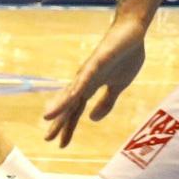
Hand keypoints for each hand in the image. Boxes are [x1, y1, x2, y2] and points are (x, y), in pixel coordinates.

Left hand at [42, 18, 147, 147]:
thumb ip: (106, 102)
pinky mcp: (97, 61)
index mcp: (90, 88)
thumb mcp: (118, 87)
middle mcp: (84, 81)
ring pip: (72, 91)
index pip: (76, 111)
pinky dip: (78, 86)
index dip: (68, 127)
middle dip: (59, 122)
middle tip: (47, 138)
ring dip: (60, 105)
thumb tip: (92, 119)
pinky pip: (86, 76)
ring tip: (47, 118)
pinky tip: (70, 96)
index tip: (61, 144)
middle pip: (69, 105)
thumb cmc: (124, 57)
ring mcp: (89, 71)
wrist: (132, 33)